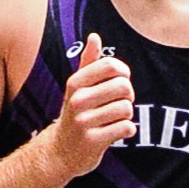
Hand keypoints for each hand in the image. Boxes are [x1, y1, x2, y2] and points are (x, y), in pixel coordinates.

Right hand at [51, 32, 134, 180]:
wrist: (61, 151)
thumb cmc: (76, 113)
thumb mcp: (77, 87)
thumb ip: (88, 62)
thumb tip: (95, 36)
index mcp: (76, 83)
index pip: (112, 66)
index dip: (123, 73)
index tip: (119, 82)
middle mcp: (78, 100)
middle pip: (124, 87)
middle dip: (127, 97)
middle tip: (118, 104)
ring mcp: (84, 122)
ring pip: (127, 109)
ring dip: (126, 116)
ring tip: (113, 119)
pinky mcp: (93, 141)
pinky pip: (126, 128)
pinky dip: (126, 131)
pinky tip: (114, 132)